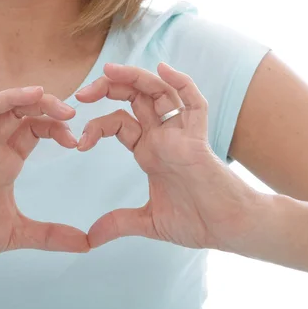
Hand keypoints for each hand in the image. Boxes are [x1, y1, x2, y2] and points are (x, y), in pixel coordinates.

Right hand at [0, 86, 89, 268]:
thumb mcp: (19, 234)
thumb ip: (52, 236)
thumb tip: (87, 245)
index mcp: (5, 161)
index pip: (31, 126)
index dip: (54, 125)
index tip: (75, 140)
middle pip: (10, 110)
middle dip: (38, 102)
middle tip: (67, 109)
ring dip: (4, 99)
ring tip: (34, 94)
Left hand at [76, 63, 259, 250]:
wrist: (229, 231)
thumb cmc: (197, 222)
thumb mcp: (149, 222)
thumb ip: (119, 224)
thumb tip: (90, 239)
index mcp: (149, 152)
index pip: (119, 122)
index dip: (96, 125)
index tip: (78, 142)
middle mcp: (163, 138)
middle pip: (135, 98)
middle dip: (108, 89)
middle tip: (81, 94)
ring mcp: (181, 135)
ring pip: (160, 93)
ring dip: (135, 78)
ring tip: (110, 70)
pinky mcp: (199, 140)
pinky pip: (194, 104)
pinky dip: (182, 83)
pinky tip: (164, 69)